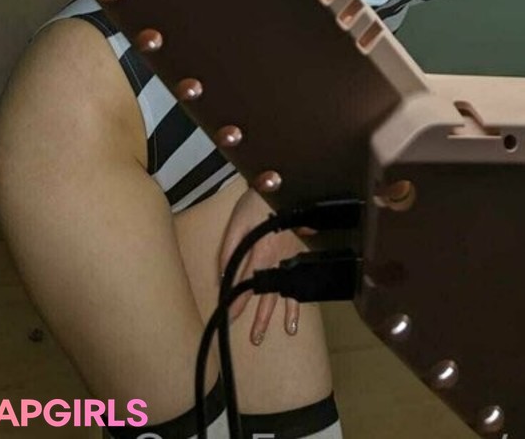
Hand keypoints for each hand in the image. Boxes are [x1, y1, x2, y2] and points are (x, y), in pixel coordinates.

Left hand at [218, 185, 312, 344]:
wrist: (281, 185)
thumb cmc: (255, 203)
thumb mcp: (235, 225)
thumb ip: (228, 252)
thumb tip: (222, 277)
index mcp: (259, 255)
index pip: (246, 287)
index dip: (237, 304)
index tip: (230, 320)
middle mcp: (277, 261)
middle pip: (268, 296)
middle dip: (261, 318)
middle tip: (255, 339)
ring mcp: (290, 257)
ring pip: (288, 289)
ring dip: (287, 312)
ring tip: (289, 331)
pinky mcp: (298, 251)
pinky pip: (302, 276)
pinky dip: (302, 293)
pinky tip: (303, 304)